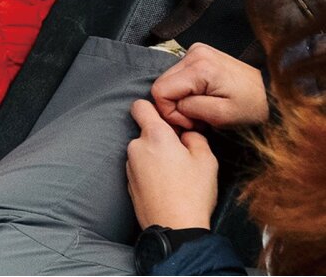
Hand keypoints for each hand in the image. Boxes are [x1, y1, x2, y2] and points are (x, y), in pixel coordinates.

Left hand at [127, 100, 217, 229]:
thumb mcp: (206, 159)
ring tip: (175, 175)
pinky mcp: (128, 183)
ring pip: (143, 151)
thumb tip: (185, 134)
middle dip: (161, 138)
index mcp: (155, 135)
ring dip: (155, 156)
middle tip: (181, 154)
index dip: (154, 108)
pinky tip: (166, 186)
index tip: (168, 120)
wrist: (176, 230)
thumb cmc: (192, 194)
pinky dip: (150, 172)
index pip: (140, 106)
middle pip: (145, 131)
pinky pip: (140, 168)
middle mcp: (136, 147)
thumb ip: (194, 137)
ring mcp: (129, 166)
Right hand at [151, 43, 268, 129]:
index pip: (160, 90)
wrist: (271, 95)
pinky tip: (204, 96)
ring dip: (182, 98)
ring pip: (169, 80)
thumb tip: (172, 105)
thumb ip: (190, 109)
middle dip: (176, 105)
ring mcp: (196, 50)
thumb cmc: (251, 108)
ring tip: (204, 107)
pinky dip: (187, 90)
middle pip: (162, 84)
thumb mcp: (222, 116)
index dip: (170, 112)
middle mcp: (194, 52)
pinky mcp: (199, 54)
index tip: (191, 121)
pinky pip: (179, 76)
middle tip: (198, 116)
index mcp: (199, 67)